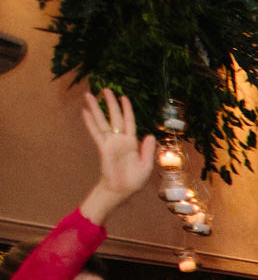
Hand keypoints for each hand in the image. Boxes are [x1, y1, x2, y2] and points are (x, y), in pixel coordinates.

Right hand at [78, 90, 155, 220]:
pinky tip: (84, 112)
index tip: (123, 96)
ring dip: (96, 108)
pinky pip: (96, 133)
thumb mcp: (146, 166)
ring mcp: (110, 143)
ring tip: (89, 95)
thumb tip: (149, 135)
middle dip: (111, 103)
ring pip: (102, 122)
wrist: (121, 190)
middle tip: (105, 89)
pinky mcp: (103, 148)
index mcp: (132, 143)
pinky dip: (90, 123)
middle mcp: (120, 140)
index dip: (127, 109)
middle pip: (114, 117)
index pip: (129, 121)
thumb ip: (147, 150)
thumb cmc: (134, 180)